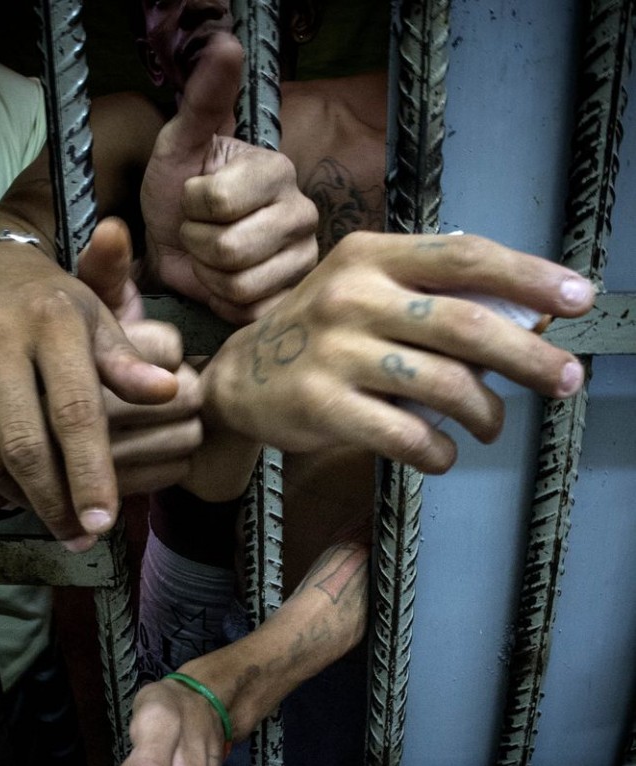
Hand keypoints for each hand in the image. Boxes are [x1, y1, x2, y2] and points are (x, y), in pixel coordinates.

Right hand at [0, 218, 178, 548]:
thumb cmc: (50, 300)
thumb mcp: (97, 316)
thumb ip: (129, 362)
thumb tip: (168, 394)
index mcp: (50, 322)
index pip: (75, 413)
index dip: (90, 474)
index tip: (102, 521)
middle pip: (24, 448)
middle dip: (55, 504)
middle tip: (79, 535)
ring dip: (20, 500)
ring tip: (50, 514)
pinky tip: (6, 496)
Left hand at [141, 32, 318, 323]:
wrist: (174, 245)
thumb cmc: (176, 192)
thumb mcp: (179, 143)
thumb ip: (203, 100)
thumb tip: (226, 44)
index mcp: (277, 171)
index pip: (218, 202)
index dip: (190, 207)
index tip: (191, 201)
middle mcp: (302, 215)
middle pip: (231, 249)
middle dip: (198, 245)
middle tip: (199, 235)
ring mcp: (302, 261)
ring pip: (240, 285)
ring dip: (209, 276)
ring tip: (211, 259)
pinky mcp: (291, 299)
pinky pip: (250, 311)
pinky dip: (225, 304)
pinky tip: (225, 285)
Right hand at [201, 230, 595, 473]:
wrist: (240, 377)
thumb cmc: (322, 333)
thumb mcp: (366, 290)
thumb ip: (430, 297)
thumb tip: (526, 321)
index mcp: (371, 257)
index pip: (465, 257)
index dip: (529, 276)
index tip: (578, 299)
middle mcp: (352, 296)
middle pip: (465, 324)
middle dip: (529, 356)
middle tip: (567, 380)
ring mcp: (335, 353)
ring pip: (442, 385)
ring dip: (485, 413)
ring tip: (492, 425)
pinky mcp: (321, 406)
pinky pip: (405, 435)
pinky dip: (439, 451)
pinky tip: (444, 453)